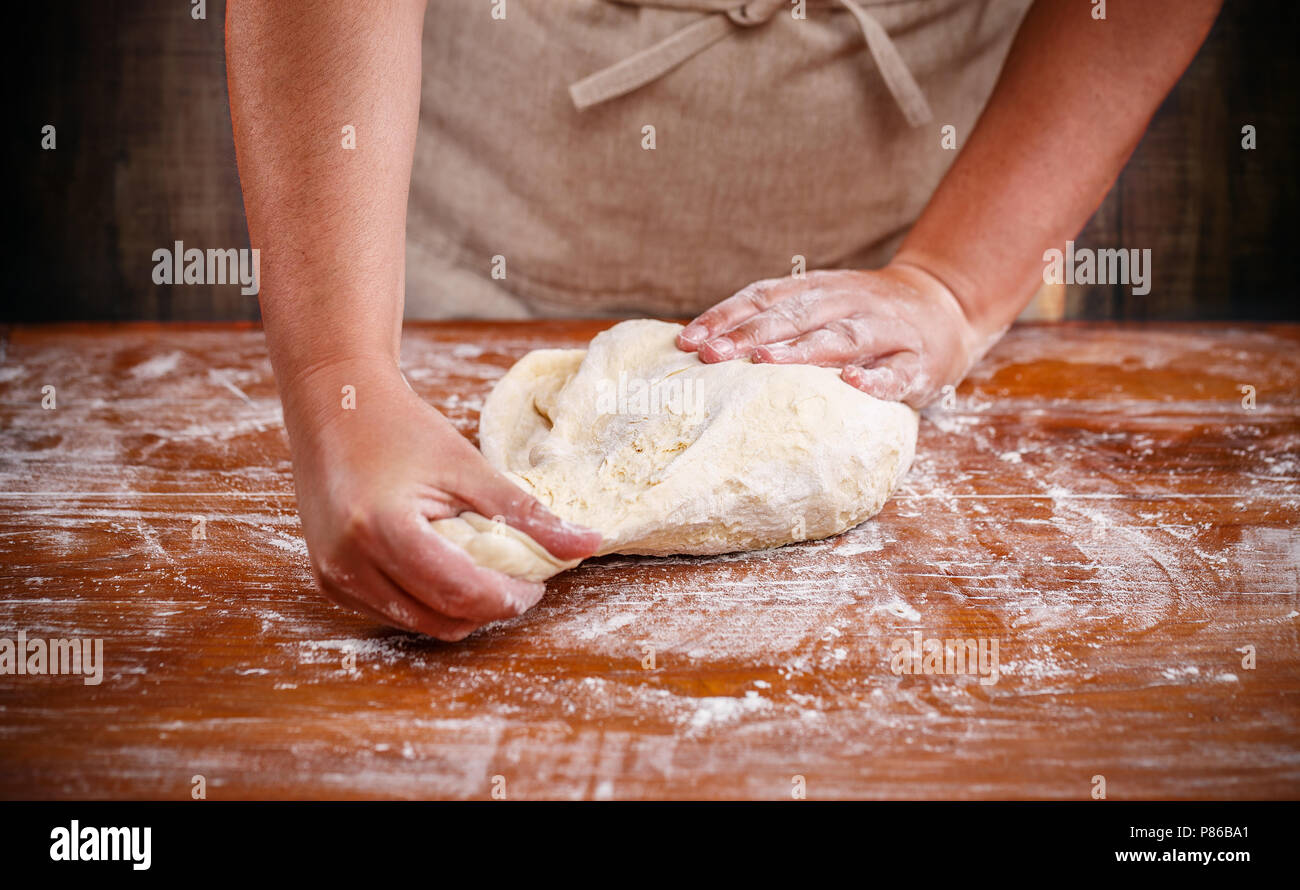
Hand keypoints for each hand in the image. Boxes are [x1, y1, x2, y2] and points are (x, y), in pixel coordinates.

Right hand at [280, 358, 600, 640]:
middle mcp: (350, 563)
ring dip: (459, 608)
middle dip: (488, 607)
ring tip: (482, 567)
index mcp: (383, 528)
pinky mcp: (330, 582)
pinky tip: (444, 564)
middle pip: (441, 619)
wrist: (335, 407)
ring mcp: (335, 577)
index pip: (460, 593)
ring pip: (419, 624)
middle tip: (516, 576)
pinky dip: (427, 601)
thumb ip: (525, 512)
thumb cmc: (400, 428)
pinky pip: (393, 612)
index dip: (508, 596)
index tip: (537, 580)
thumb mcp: (468, 466)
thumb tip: (587, 543)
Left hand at [676, 263, 988, 407]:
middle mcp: (848, 302)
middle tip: (711, 354)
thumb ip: (774, 316)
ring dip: (801, 350)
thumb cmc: (864, 313)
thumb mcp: (820, 302)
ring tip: (764, 362)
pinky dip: (875, 378)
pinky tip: (851, 384)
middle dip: (750, 334)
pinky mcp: (919, 361)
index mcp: (819, 288)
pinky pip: (896, 371)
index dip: (726, 316)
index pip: (764, 297)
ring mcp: (885, 330)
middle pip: (794, 315)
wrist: (946, 303)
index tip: (688, 340)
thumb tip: (702, 343)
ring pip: (840, 337)